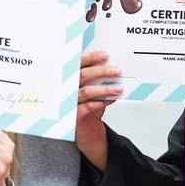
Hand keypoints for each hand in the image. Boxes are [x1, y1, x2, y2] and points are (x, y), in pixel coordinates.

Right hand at [76, 50, 119, 166]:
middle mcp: (66, 88)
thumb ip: (96, 79)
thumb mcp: (90, 90)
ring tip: (118, 89)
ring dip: (104, 89)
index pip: (76, 64)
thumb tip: (112, 69)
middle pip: (81, 76)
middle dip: (101, 72)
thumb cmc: (87, 106)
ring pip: (86, 92)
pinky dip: (100, 103)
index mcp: (68, 78)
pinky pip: (87, 107)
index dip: (90, 58)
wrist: (84, 129)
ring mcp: (68, 101)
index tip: (104, 56)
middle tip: (116, 71)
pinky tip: (110, 100)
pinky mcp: (72, 115)